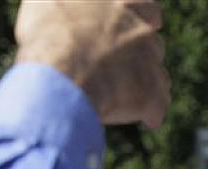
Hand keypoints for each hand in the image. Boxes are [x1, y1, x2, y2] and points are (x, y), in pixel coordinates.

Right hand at [14, 0, 168, 127]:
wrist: (60, 75)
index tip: (143, 27)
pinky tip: (142, 118)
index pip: (147, 8)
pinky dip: (151, 112)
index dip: (145, 19)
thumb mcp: (48, 3)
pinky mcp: (151, 95)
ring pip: (158, 75)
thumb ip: (70, 4)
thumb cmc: (48, 36)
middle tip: (121, 68)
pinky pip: (158, 106)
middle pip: (153, 45)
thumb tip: (66, 9)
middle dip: (141, 57)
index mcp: (122, 4)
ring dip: (144, 84)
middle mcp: (142, 31)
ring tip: (123, 96)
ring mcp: (149, 63)